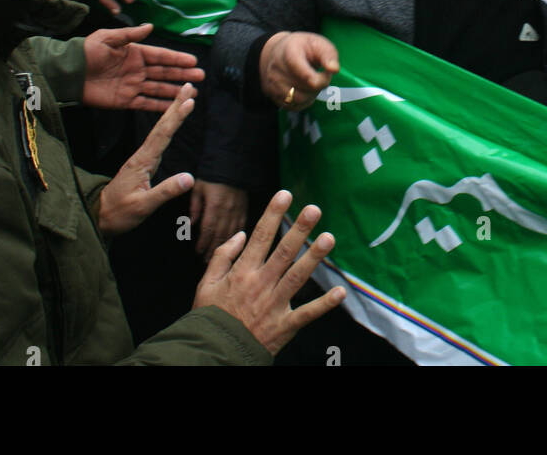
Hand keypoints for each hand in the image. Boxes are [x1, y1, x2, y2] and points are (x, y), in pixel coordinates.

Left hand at [82, 23, 205, 110]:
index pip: (161, 56)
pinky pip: (146, 103)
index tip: (193, 61)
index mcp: (134, 53)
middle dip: (182, 74)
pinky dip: (160, 105)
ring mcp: (132, 85)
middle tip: (200, 76)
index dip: (177, 59)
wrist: (69, 73)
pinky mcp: (125, 100)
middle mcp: (137, 69)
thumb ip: (129, 35)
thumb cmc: (86, 52)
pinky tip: (174, 106)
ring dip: (175, 90)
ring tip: (192, 92)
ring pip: (159, 88)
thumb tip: (150, 27)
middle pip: (164, 72)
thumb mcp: (107, 38)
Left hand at [98, 83, 198, 238]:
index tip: (189, 101)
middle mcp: (141, 155)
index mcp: (142, 161)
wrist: (98, 216)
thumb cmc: (119, 213)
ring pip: (160, 130)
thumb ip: (165, 191)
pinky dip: (168, 126)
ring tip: (185, 97)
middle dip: (175, 104)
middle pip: (161, 125)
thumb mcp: (143, 206)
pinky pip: (158, 139)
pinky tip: (172, 123)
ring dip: (172, 112)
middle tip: (188, 87)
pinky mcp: (142, 163)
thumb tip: (190, 177)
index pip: (162, 135)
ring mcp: (141, 158)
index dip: (176, 117)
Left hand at [191, 180, 248, 262]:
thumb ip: (195, 207)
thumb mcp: (198, 188)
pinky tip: (233, 246)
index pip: (208, 229)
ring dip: (224, 246)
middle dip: (212, 249)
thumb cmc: (212, 175)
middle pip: (220, 235)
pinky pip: (241, 226)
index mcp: (215, 205)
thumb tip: (191, 224)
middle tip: (206, 262)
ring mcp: (238, 210)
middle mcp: (228, 210)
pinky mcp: (245, 208)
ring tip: (217, 257)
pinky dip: (237, 237)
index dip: (203, 243)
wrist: (232, 163)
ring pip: (232, 233)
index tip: (198, 252)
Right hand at [193, 189, 345, 355]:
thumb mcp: (206, 283)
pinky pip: (307, 314)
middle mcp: (260, 285)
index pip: (260, 237)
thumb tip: (240, 234)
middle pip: (283, 253)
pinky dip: (324, 304)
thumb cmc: (210, 316)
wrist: (214, 352)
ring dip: (314, 258)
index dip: (272, 214)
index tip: (285, 195)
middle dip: (299, 230)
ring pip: (297, 277)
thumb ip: (222, 256)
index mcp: (242, 273)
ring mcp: (274, 305)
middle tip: (314, 209)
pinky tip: (341, 292)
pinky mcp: (284, 325)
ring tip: (329, 238)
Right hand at [258, 31, 339, 108]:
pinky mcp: (273, 95)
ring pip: (298, 99)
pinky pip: (293, 106)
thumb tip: (334, 69)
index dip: (318, 79)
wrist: (280, 52)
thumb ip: (329, 55)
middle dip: (319, 85)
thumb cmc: (304, 48)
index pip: (302, 72)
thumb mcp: (319, 44)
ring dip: (312, 94)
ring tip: (313, 82)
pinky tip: (305, 89)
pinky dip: (304, 101)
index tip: (327, 73)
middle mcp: (276, 68)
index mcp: (289, 52)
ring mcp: (273, 82)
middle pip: (304, 88)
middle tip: (321, 75)